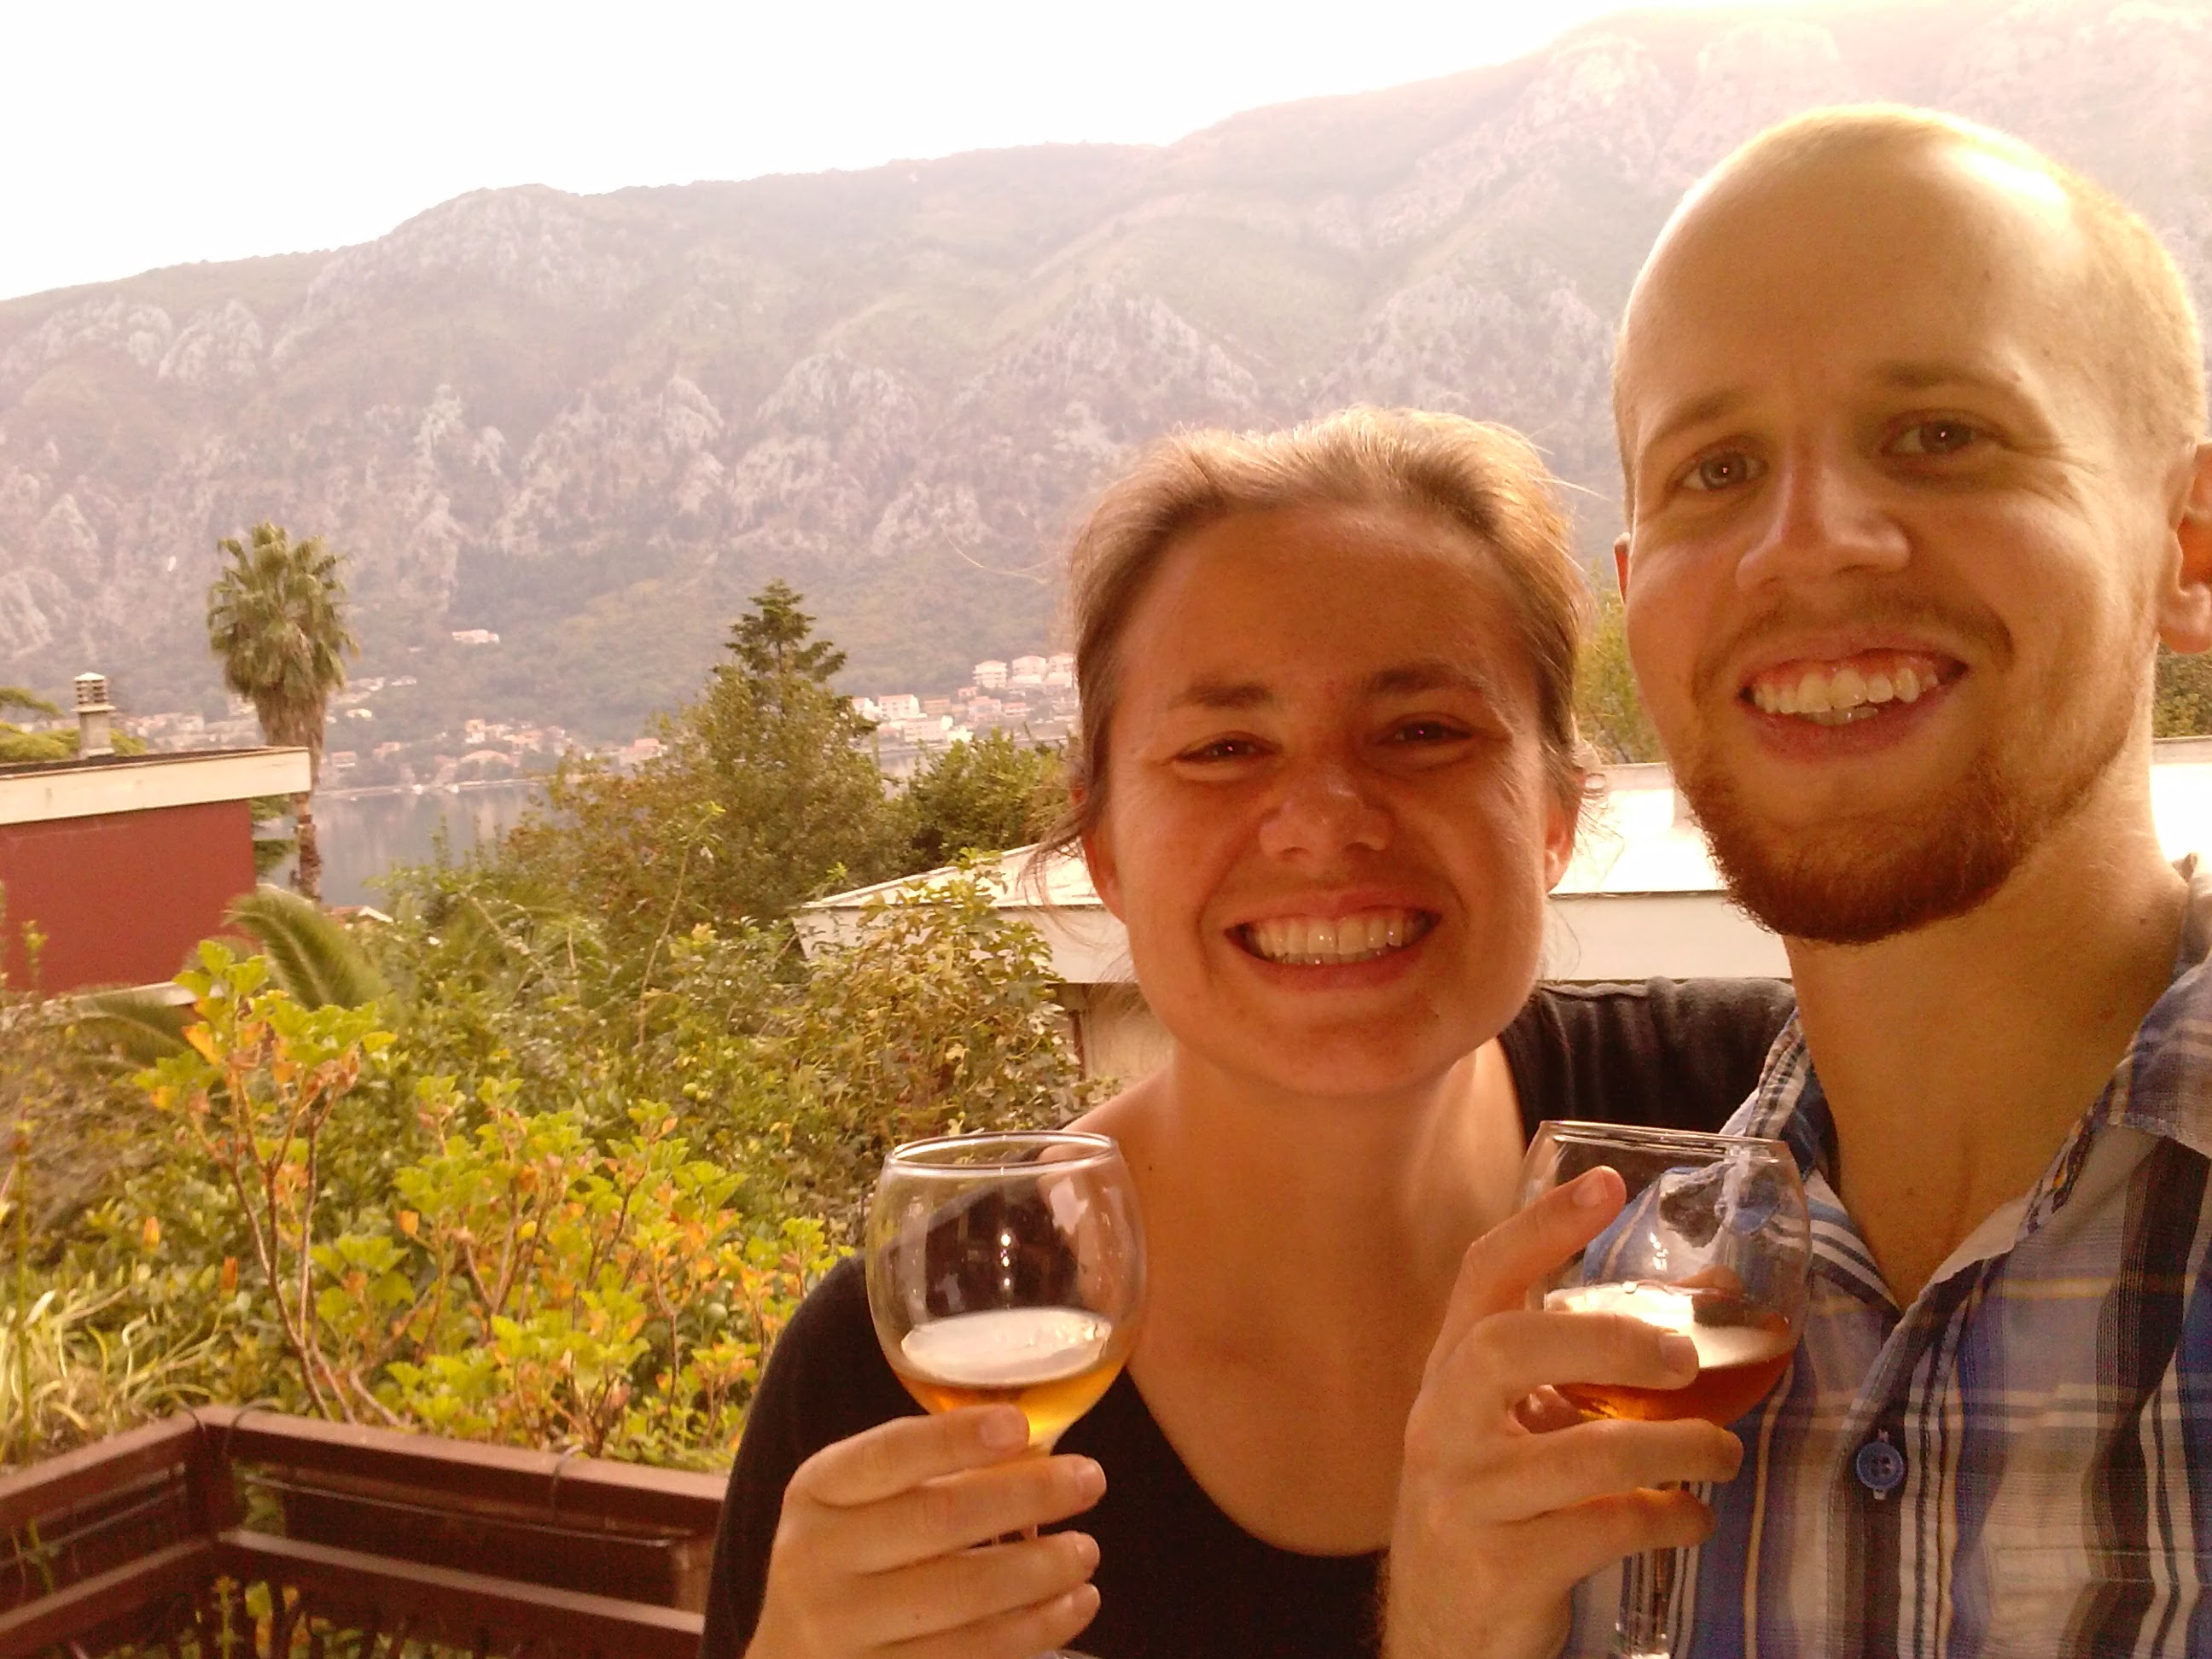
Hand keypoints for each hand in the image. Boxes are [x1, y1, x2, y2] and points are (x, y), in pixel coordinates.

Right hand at [747, 1405, 1106, 1658]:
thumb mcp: (860, 1499)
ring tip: (1086, 1550)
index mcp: (818, 1490)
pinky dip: (1034, 1629)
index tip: (1020, 1424)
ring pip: (962, 1596)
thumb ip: (928, 1472)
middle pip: (937, 1520)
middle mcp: (817, 1558)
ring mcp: (844, 1631)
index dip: (955, 1437)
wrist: (797, 1650)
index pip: (889, 1454)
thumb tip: (1037, 1451)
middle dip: (1026, 1497)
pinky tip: (1073, 1605)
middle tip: (1090, 1480)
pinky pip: (970, 1656)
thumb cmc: (852, 1552)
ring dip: (1041, 1571)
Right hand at [1383, 1169, 1745, 1658]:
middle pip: (1508, 1345)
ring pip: (1578, 1456)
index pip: (1483, 1276)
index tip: (1606, 1186)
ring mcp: (1464, 1499)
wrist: (1442, 1633)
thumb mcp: (1516, 1430)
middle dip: (1607, 1339)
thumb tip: (1709, 1299)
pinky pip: (1603, 1532)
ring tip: (1722, 1452)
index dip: (1542, 1225)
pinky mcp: (1501, 1569)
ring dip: (1673, 1451)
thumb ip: (1583, 1374)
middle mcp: (1442, 1426)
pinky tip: (1690, 1520)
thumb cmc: (1495, 1508)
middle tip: (1684, 1356)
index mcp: (1449, 1376)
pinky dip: (1667, 1521)